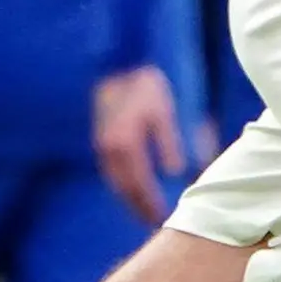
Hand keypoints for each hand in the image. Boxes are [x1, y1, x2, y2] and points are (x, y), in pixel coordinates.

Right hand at [95, 64, 189, 223]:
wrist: (127, 59)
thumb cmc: (154, 83)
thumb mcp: (170, 109)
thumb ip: (173, 143)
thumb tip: (177, 172)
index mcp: (127, 142)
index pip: (139, 185)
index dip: (150, 205)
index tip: (163, 218)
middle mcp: (109, 146)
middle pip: (123, 188)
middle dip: (138, 207)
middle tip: (154, 223)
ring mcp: (102, 141)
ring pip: (115, 180)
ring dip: (129, 197)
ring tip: (145, 210)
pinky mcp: (102, 136)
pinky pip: (111, 168)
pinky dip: (123, 181)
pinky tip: (135, 187)